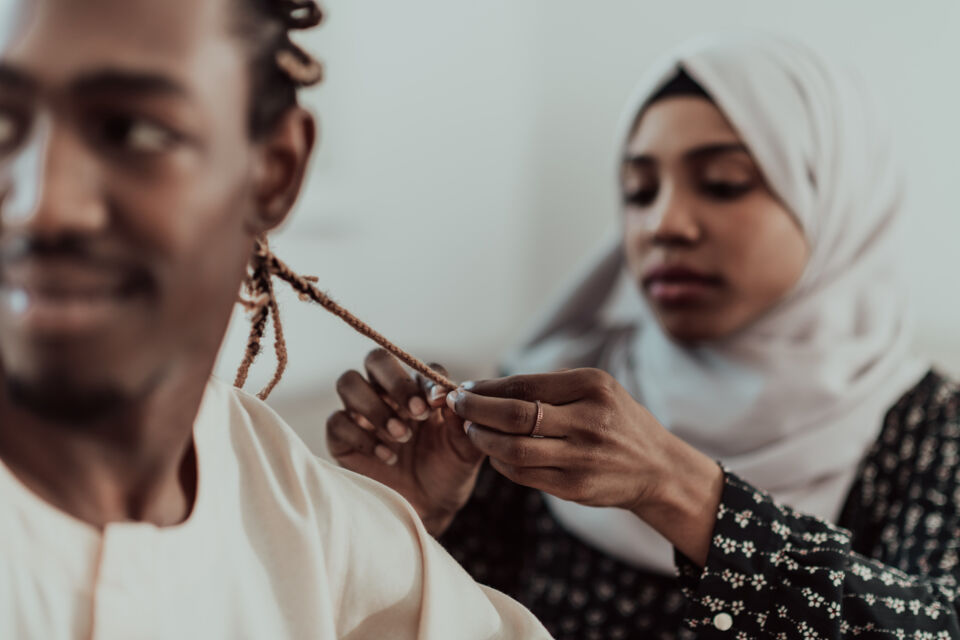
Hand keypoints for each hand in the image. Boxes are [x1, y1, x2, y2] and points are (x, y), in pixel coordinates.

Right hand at [326, 349, 483, 535]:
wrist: (430, 508)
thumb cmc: (448, 470)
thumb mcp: (464, 448)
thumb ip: (461, 421)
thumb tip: (453, 395)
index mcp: (417, 388)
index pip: (415, 365)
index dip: (425, 380)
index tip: (437, 404)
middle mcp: (385, 394)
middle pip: (375, 359)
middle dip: (395, 382)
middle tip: (416, 413)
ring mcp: (360, 413)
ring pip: (349, 382)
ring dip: (375, 407)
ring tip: (401, 436)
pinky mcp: (341, 437)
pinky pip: (336, 421)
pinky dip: (362, 436)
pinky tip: (388, 456)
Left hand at [446, 368, 723, 564]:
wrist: (657, 467)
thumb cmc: (617, 421)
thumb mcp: (597, 390)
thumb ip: (550, 387)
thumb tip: (488, 388)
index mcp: (592, 387)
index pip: (524, 385)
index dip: (487, 388)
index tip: (465, 388)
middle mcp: (588, 421)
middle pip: (514, 415)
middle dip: (475, 410)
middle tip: (455, 406)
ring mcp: (581, 457)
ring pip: (513, 449)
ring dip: (482, 440)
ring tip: (471, 430)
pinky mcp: (574, 487)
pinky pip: (524, 475)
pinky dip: (501, 463)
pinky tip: (493, 453)